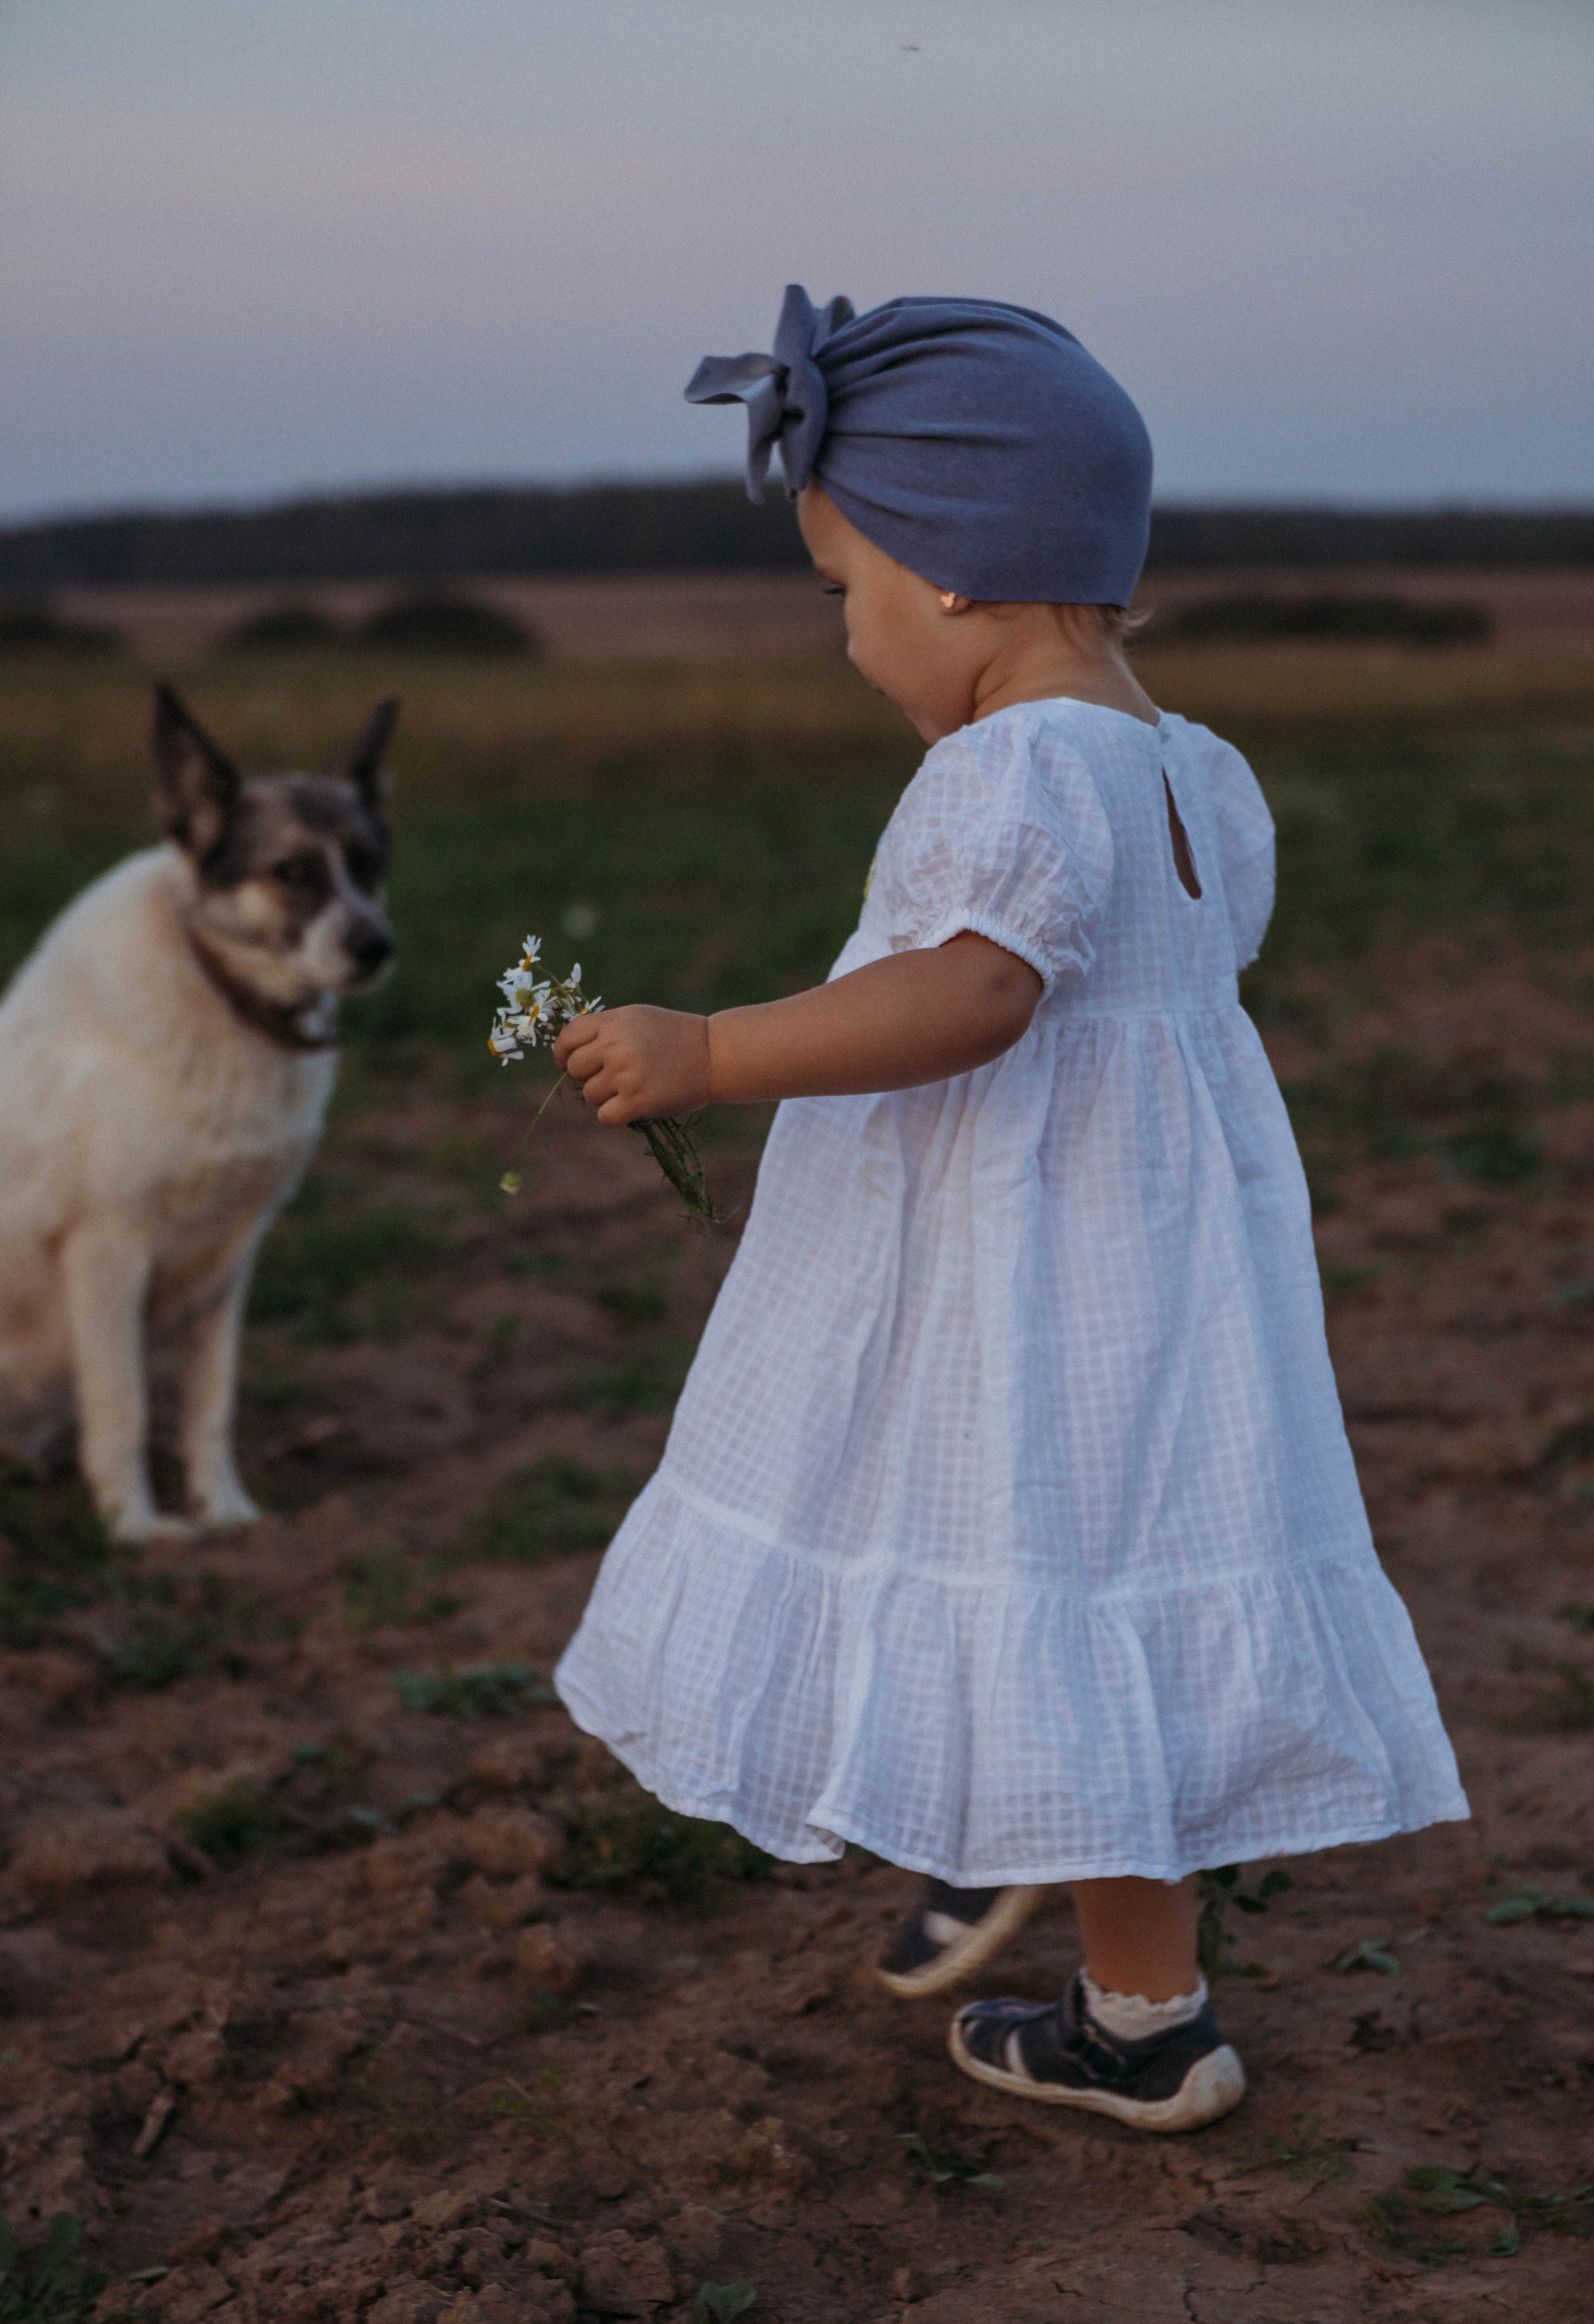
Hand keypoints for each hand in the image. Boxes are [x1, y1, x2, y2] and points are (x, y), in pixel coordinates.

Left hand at [553, 1005, 710, 1125]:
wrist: (713, 1054)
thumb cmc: (673, 1035)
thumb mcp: (636, 1017)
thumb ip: (603, 1029)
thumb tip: (568, 1051)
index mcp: (614, 1023)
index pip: (567, 1038)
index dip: (562, 1052)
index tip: (568, 1061)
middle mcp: (616, 1047)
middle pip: (574, 1068)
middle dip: (586, 1074)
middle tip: (610, 1075)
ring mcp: (626, 1075)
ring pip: (589, 1094)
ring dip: (605, 1095)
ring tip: (631, 1086)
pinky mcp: (638, 1102)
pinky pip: (604, 1117)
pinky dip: (614, 1115)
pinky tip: (631, 1106)